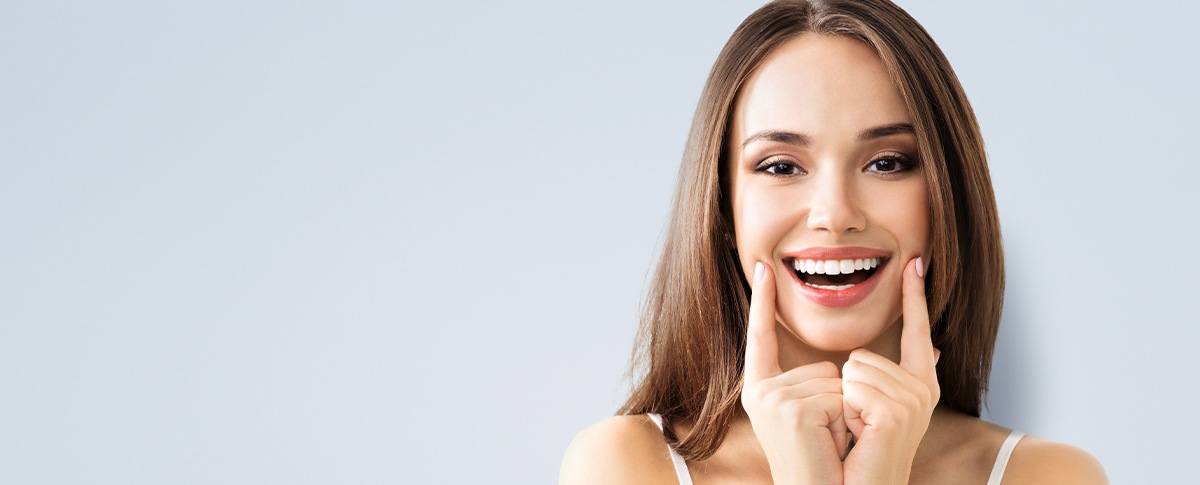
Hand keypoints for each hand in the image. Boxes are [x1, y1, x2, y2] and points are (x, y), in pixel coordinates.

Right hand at [741, 261, 849, 484]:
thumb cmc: (826, 463)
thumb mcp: (829, 417)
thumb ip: (849, 383)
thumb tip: (930, 349)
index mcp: (763, 389)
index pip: (763, 336)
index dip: (763, 301)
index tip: (763, 267)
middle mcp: (760, 391)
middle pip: (825, 364)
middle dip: (842, 400)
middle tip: (826, 437)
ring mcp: (771, 399)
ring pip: (836, 380)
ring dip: (846, 413)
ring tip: (827, 443)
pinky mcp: (790, 409)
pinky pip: (840, 396)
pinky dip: (846, 421)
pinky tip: (826, 444)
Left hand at [840, 257, 941, 484]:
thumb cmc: (859, 453)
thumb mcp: (876, 408)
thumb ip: (898, 375)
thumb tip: (936, 347)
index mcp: (920, 384)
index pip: (916, 330)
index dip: (914, 296)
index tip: (916, 261)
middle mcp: (923, 389)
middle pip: (860, 354)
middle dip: (846, 389)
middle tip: (858, 426)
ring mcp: (914, 401)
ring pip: (852, 369)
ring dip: (844, 402)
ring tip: (859, 432)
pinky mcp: (897, 413)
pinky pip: (851, 387)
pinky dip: (845, 412)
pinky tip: (860, 436)